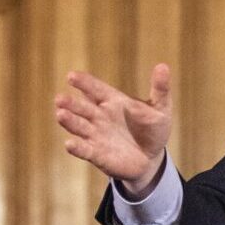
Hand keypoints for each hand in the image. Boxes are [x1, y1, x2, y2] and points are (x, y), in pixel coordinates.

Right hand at [55, 64, 173, 196]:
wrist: (151, 158)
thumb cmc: (153, 129)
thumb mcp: (161, 109)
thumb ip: (160, 89)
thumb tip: (163, 66)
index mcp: (112, 100)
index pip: (95, 89)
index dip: (84, 83)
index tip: (72, 76)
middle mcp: (99, 116)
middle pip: (82, 107)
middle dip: (71, 103)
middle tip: (60, 99)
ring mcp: (96, 134)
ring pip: (79, 126)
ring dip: (69, 121)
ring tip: (60, 115)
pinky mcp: (97, 154)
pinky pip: (85, 150)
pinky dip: (77, 148)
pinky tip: (69, 144)